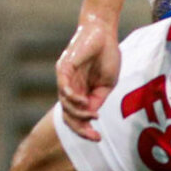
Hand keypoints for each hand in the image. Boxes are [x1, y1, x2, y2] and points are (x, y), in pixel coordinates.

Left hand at [55, 14, 121, 140]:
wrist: (103, 32)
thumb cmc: (107, 55)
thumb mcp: (107, 83)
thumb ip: (98, 98)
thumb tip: (91, 114)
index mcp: (80, 93)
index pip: (77, 117)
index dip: (85, 130)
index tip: (98, 138)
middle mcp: (70, 88)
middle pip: (68, 115)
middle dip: (80, 129)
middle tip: (94, 136)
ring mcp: (65, 78)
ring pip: (65, 104)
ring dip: (78, 114)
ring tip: (93, 115)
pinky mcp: (64, 68)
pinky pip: (63, 88)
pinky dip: (73, 98)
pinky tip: (84, 103)